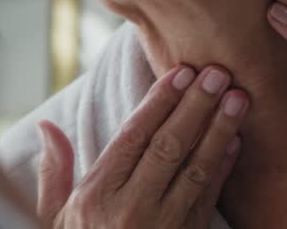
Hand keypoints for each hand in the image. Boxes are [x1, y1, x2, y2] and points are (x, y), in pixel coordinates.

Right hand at [37, 65, 246, 227]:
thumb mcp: (50, 219)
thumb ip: (54, 172)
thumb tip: (48, 127)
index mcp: (96, 196)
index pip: (133, 137)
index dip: (158, 102)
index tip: (178, 72)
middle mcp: (132, 209)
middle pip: (170, 147)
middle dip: (196, 106)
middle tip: (218, 73)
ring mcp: (164, 227)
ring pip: (197, 170)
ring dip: (220, 132)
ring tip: (238, 100)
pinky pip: (208, 200)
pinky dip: (223, 169)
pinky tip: (234, 143)